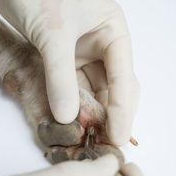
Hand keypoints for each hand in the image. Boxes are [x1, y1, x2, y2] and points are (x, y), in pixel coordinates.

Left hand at [0, 0, 139, 145]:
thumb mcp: (51, 32)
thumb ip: (60, 76)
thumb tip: (67, 117)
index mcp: (111, 30)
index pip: (123, 77)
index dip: (123, 110)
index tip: (119, 138)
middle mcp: (100, 43)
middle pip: (112, 88)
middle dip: (110, 115)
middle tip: (105, 145)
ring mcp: (79, 52)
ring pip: (91, 90)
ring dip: (88, 114)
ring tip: (88, 140)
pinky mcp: (59, 59)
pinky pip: (69, 87)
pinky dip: (68, 104)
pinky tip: (68, 122)